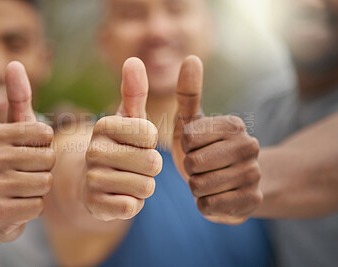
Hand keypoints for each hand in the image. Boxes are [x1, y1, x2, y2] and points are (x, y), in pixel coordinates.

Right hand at [0, 62, 55, 241]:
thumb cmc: (9, 159)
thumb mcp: (13, 128)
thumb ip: (18, 97)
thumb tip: (15, 62)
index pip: (45, 134)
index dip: (44, 145)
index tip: (28, 150)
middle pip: (48, 159)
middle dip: (44, 168)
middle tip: (25, 171)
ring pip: (45, 183)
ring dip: (39, 187)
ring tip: (21, 187)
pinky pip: (38, 206)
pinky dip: (33, 206)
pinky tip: (17, 204)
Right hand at [83, 58, 162, 220]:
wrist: (92, 183)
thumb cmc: (118, 147)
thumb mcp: (128, 119)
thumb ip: (134, 91)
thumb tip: (134, 60)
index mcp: (103, 125)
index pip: (151, 134)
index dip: (151, 142)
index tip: (136, 143)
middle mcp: (93, 150)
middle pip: (153, 162)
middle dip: (151, 167)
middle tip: (133, 165)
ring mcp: (92, 179)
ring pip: (146, 186)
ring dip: (144, 186)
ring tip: (127, 180)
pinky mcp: (95, 205)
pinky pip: (132, 206)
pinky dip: (133, 203)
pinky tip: (119, 197)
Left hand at [172, 56, 261, 224]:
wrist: (231, 181)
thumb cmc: (204, 147)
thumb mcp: (191, 120)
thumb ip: (189, 92)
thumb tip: (191, 57)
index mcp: (234, 125)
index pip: (188, 137)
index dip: (184, 146)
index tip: (195, 146)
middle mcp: (249, 147)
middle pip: (194, 164)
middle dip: (189, 168)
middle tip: (201, 166)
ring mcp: (253, 175)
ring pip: (200, 186)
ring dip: (196, 186)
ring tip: (208, 180)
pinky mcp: (252, 201)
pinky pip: (209, 206)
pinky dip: (204, 203)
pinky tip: (215, 196)